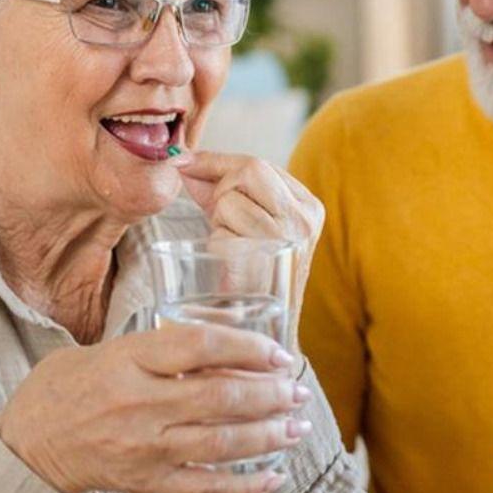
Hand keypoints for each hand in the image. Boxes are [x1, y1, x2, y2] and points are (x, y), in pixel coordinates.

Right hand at [0, 324, 311, 492]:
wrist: (27, 443)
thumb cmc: (77, 384)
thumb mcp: (116, 347)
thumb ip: (171, 342)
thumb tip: (237, 334)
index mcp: (131, 361)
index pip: (203, 346)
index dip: (250, 347)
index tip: (279, 354)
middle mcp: (140, 404)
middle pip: (222, 398)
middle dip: (272, 395)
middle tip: (298, 392)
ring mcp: (145, 448)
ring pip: (222, 444)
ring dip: (270, 436)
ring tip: (298, 427)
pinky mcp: (146, 483)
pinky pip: (205, 489)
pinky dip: (246, 486)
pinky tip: (275, 478)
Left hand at [173, 150, 324, 312]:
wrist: (265, 330)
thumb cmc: (254, 274)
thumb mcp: (247, 222)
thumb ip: (219, 189)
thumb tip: (184, 162)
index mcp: (308, 207)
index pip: (259, 165)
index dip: (217, 162)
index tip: (185, 162)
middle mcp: (303, 220)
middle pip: (247, 173)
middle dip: (222, 191)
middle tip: (222, 220)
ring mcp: (285, 240)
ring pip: (229, 203)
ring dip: (218, 223)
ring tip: (233, 247)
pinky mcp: (261, 260)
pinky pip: (220, 234)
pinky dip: (216, 246)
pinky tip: (230, 266)